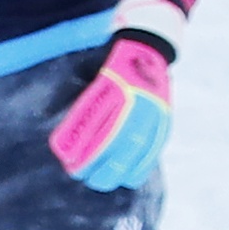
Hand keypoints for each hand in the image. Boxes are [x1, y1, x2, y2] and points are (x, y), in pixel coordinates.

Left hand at [51, 31, 173, 191]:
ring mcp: (153, 106)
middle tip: (80, 175)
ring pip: (137, 146)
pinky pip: (155, 145)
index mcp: (113, 84)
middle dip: (97, 163)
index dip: (81, 146)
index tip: (68, 161)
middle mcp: (135, 96)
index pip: (95, 122)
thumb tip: (63, 141)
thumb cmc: (110, 65)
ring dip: (117, 169)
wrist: (148, 47)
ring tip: (99, 181)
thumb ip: (83, 107)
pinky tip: (128, 178)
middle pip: (116, 138)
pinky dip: (142, 165)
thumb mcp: (91, 76)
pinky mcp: (165, 115)